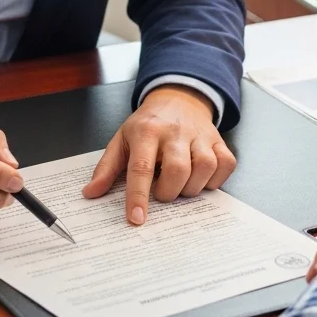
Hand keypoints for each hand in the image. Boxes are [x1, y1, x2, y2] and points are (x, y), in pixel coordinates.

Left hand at [82, 85, 235, 224]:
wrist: (177, 97)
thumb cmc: (147, 125)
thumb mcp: (122, 139)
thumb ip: (107, 167)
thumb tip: (90, 193)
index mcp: (146, 131)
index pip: (142, 167)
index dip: (138, 196)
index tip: (136, 219)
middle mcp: (175, 131)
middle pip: (177, 169)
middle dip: (169, 192)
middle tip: (162, 192)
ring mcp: (200, 134)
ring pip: (204, 167)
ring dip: (192, 187)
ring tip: (181, 185)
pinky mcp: (218, 139)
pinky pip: (226, 163)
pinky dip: (216, 179)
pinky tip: (201, 178)